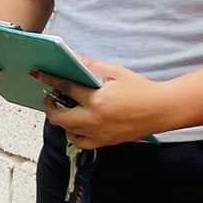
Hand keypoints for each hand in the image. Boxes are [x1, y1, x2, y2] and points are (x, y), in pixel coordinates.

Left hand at [36, 61, 168, 148]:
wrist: (162, 110)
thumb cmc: (141, 89)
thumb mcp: (116, 72)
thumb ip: (92, 67)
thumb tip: (74, 59)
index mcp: (97, 100)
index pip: (66, 89)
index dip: (51, 81)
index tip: (40, 76)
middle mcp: (94, 120)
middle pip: (59, 118)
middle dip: (50, 107)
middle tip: (49, 97)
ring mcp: (99, 134)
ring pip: (68, 133)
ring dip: (62, 122)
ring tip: (65, 110)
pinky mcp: (106, 142)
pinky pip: (82, 143)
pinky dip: (75, 135)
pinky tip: (78, 124)